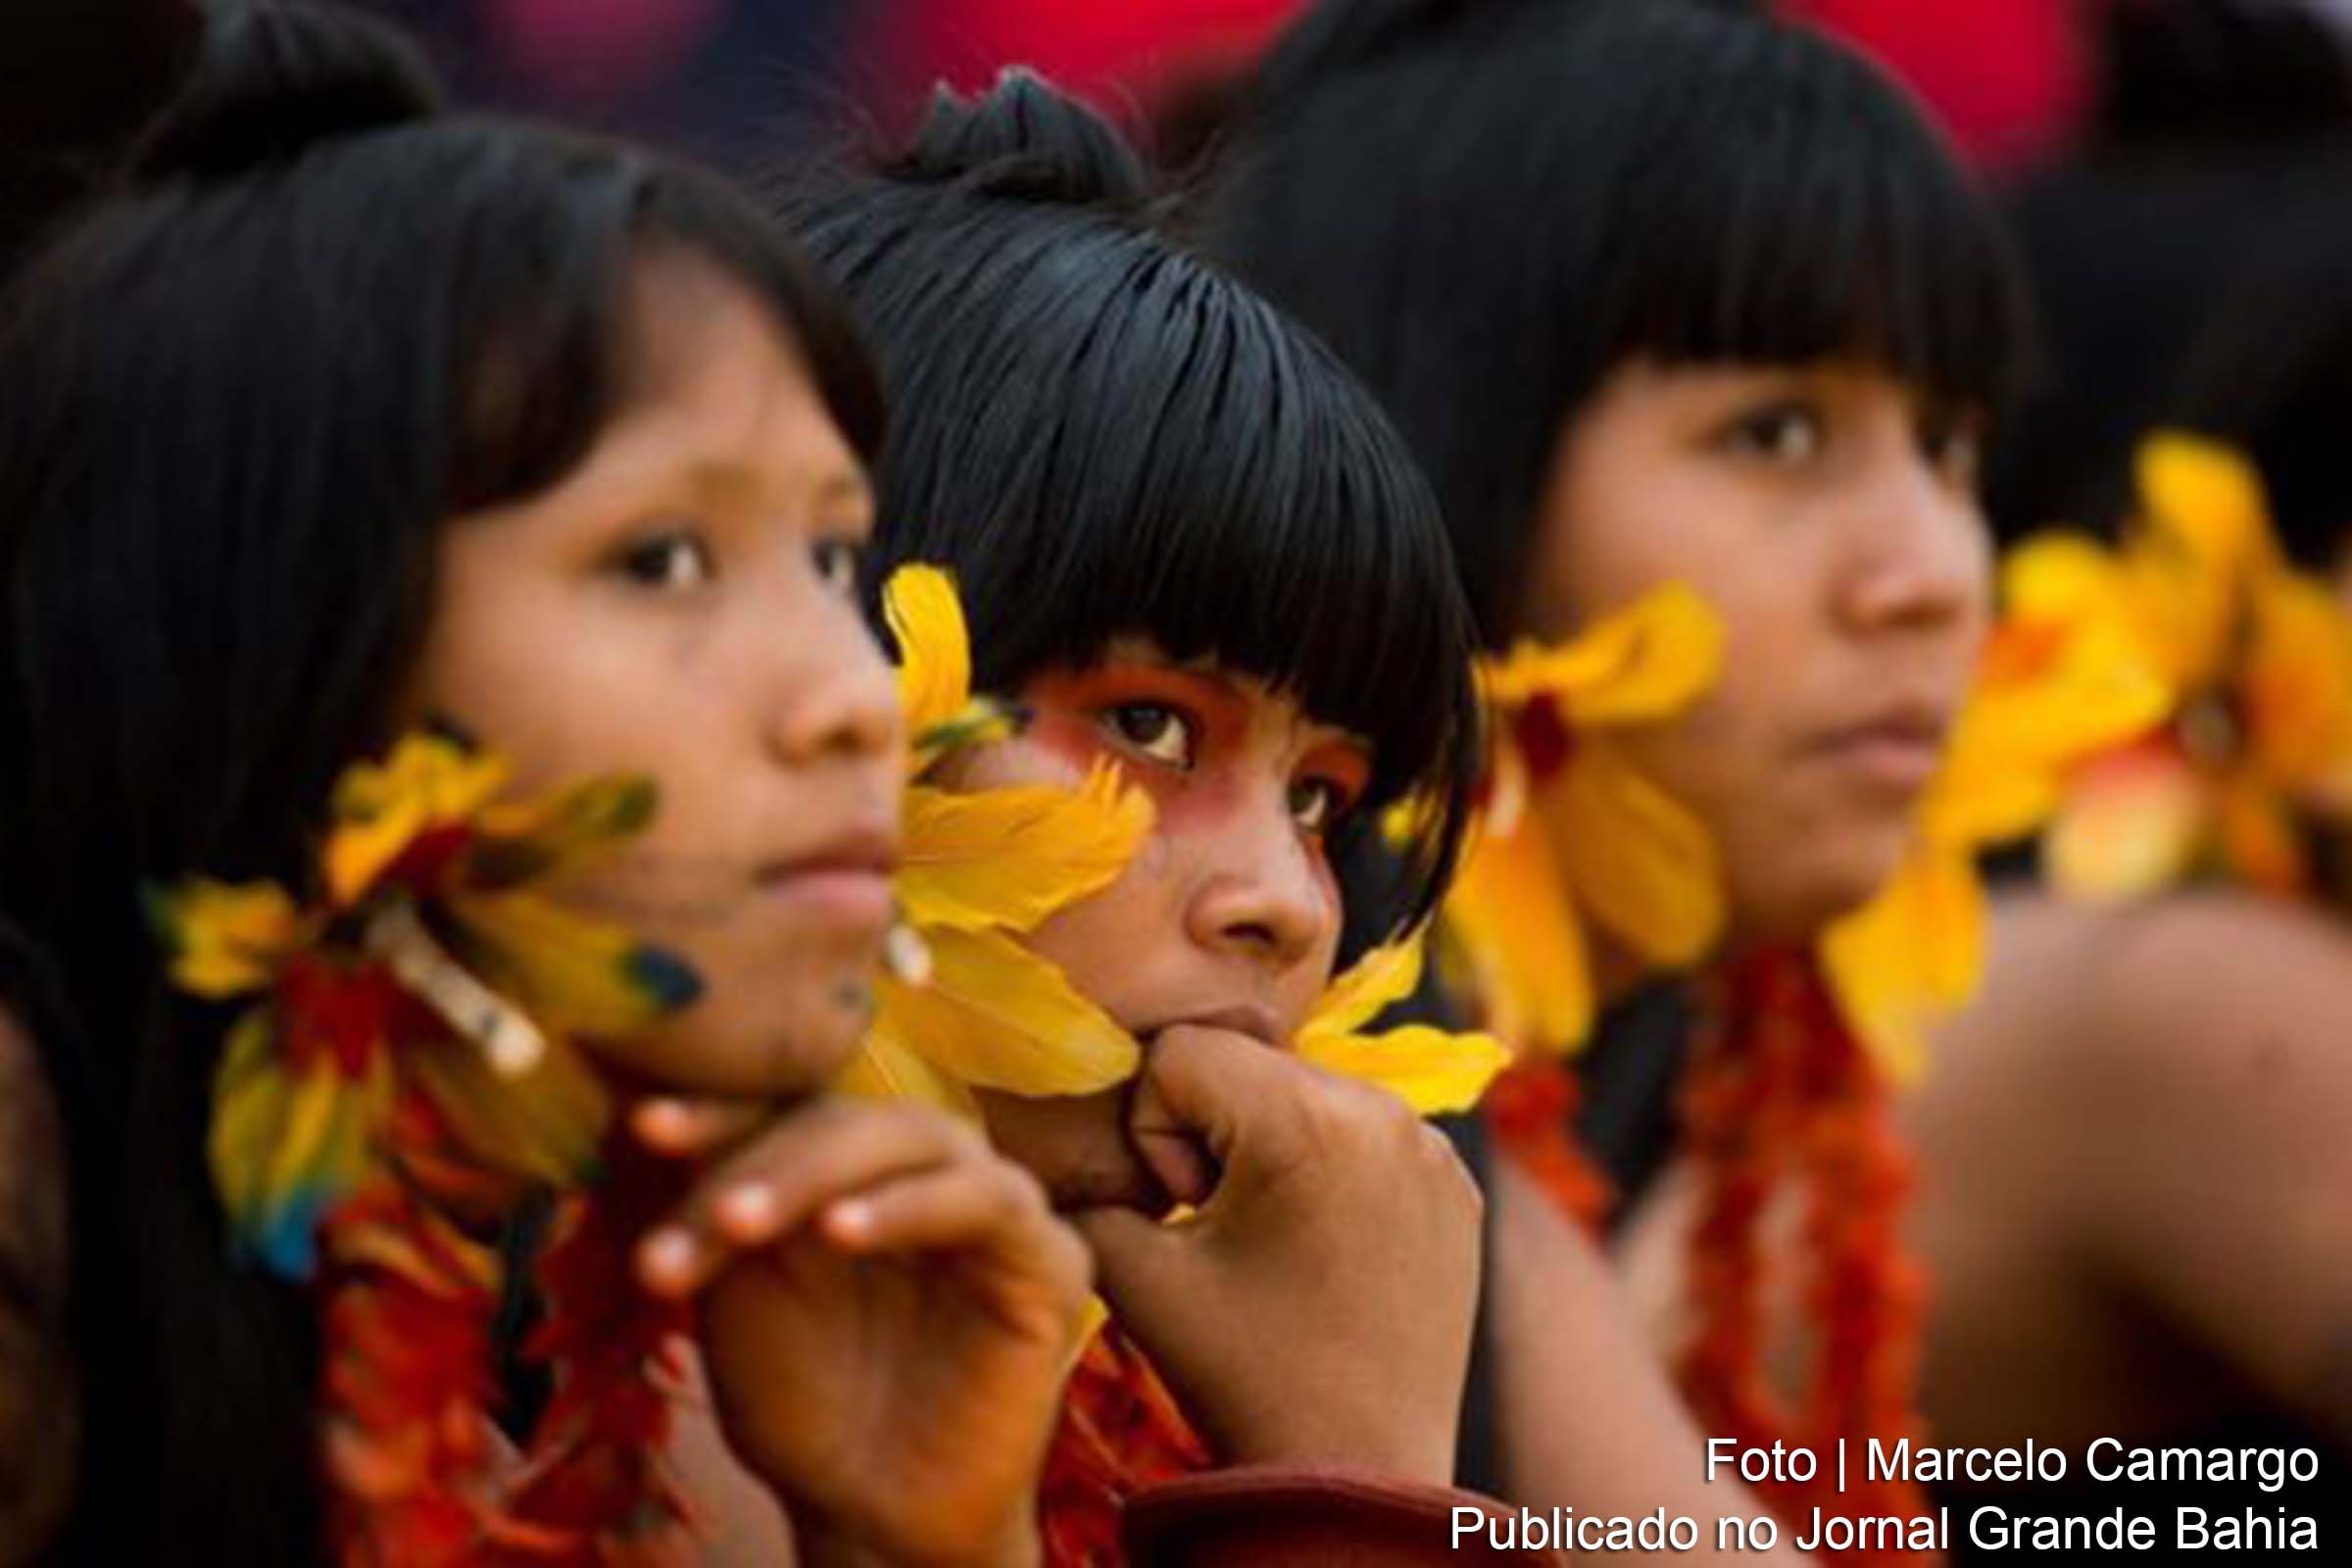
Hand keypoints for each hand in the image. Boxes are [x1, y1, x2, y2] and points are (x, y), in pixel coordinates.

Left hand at [632, 1096, 1091, 1567]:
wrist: (871, 1515)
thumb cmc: (802, 1403)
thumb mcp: (738, 1294)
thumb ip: (719, 1207)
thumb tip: (650, 1113)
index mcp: (851, 1164)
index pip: (790, 1105)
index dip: (721, 1107)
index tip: (645, 1125)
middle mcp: (924, 1167)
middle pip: (844, 1116)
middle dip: (760, 1161)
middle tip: (703, 1215)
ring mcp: (990, 1201)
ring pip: (912, 1138)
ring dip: (818, 1172)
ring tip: (742, 1222)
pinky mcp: (1049, 1255)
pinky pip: (986, 1200)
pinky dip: (910, 1205)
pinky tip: (842, 1232)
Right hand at [1069, 1027, 1481, 1484]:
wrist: (1358, 1473)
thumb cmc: (1243, 1375)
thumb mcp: (1136, 1276)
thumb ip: (1088, 1190)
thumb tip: (1071, 1145)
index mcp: (1305, 1119)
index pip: (1181, 1053)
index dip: (1155, 1131)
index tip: (1186, 1211)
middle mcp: (1383, 1110)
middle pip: (1248, 1066)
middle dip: (1213, 1134)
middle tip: (1224, 1232)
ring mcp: (1431, 1145)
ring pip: (1307, 1094)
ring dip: (1272, 1149)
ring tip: (1277, 1245)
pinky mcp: (1455, 1182)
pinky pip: (1367, 1135)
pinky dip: (1332, 1173)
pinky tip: (1328, 1251)